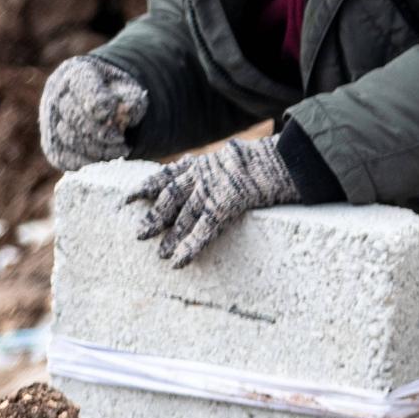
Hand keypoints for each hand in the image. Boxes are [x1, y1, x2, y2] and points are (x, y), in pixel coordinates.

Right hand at [38, 57, 147, 171]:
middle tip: (121, 139)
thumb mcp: (128, 89)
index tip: (111, 115)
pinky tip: (106, 159)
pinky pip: (66, 158)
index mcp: (76, 72)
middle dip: (101, 131)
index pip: (83, 85)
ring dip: (98, 149)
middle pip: (74, 116)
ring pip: (69, 139)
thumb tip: (126, 112)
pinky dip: (87, 162)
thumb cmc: (114, 93)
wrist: (96, 103)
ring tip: (120, 150)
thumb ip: (131, 99)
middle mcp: (55, 95)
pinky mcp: (52, 145)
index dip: (97, 103)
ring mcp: (49, 121)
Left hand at [131, 136, 300, 266]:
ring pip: (184, 215)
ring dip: (171, 237)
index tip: (128, 197)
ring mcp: (213, 188)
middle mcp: (204, 173)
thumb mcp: (248, 155)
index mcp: (208, 161)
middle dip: (154, 216)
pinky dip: (190, 247)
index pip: (169, 174)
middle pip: (170, 196)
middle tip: (140, 233)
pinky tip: (179, 262)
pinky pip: (203, 230)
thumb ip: (234, 163)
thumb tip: (236, 168)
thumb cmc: (279, 157)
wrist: (290, 155)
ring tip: (161, 254)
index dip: (147, 186)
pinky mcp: (225, 204)